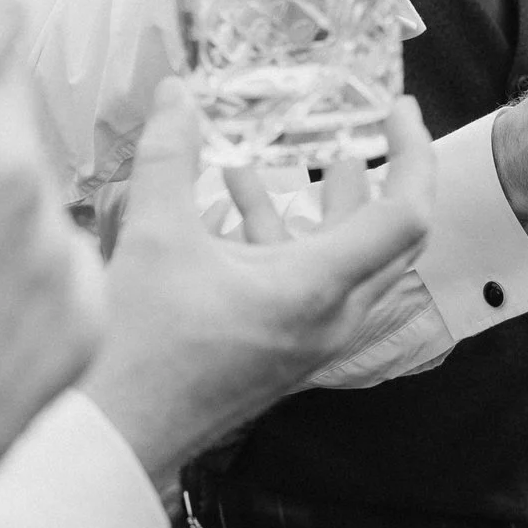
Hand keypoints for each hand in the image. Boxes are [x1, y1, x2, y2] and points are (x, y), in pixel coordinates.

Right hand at [80, 82, 435, 478]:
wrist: (115, 434)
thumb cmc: (138, 348)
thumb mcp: (154, 235)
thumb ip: (168, 155)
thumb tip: (174, 94)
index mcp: (317, 288)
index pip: (404, 215)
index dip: (413, 154)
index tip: (399, 110)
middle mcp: (331, 318)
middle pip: (392, 238)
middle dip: (386, 174)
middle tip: (376, 127)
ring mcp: (311, 338)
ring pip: (349, 260)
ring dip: (333, 204)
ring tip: (314, 152)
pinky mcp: (285, 348)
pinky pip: (310, 282)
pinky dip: (288, 235)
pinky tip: (239, 194)